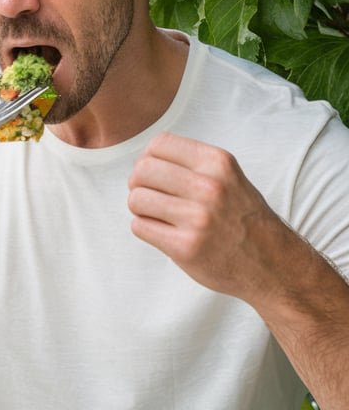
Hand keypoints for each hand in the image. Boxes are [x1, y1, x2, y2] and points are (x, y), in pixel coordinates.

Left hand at [128, 132, 284, 300]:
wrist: (274, 265)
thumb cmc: (242, 219)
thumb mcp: (228, 178)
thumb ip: (191, 165)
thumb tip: (143, 158)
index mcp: (218, 163)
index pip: (159, 144)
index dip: (149, 159)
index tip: (156, 175)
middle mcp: (209, 187)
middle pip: (142, 170)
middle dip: (139, 184)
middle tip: (152, 197)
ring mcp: (197, 218)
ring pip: (136, 199)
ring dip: (141, 209)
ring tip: (160, 216)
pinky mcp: (185, 247)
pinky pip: (139, 227)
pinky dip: (146, 230)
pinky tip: (166, 233)